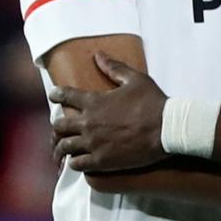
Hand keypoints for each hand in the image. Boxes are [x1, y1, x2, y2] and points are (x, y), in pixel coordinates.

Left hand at [50, 51, 167, 170]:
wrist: (166, 129)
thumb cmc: (152, 102)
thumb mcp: (135, 79)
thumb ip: (114, 67)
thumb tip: (98, 55)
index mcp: (94, 102)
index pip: (65, 96)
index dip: (56, 94)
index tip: (53, 96)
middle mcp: (88, 123)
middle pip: (59, 126)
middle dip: (57, 126)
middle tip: (59, 128)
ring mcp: (93, 144)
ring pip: (64, 147)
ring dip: (61, 147)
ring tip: (61, 150)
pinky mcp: (101, 161)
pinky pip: (76, 164)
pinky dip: (73, 162)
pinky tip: (76, 161)